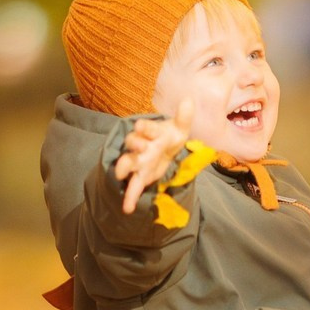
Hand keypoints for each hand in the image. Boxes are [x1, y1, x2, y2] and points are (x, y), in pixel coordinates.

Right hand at [114, 98, 193, 213]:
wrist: (165, 150)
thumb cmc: (169, 137)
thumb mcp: (179, 129)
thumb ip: (183, 117)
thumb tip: (189, 100)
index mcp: (151, 132)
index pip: (147, 129)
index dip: (144, 129)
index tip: (140, 126)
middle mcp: (141, 145)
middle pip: (133, 143)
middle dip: (134, 144)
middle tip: (137, 146)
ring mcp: (138, 161)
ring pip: (128, 163)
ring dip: (124, 167)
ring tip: (120, 175)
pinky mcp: (140, 176)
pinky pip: (133, 186)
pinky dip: (130, 197)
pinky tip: (127, 209)